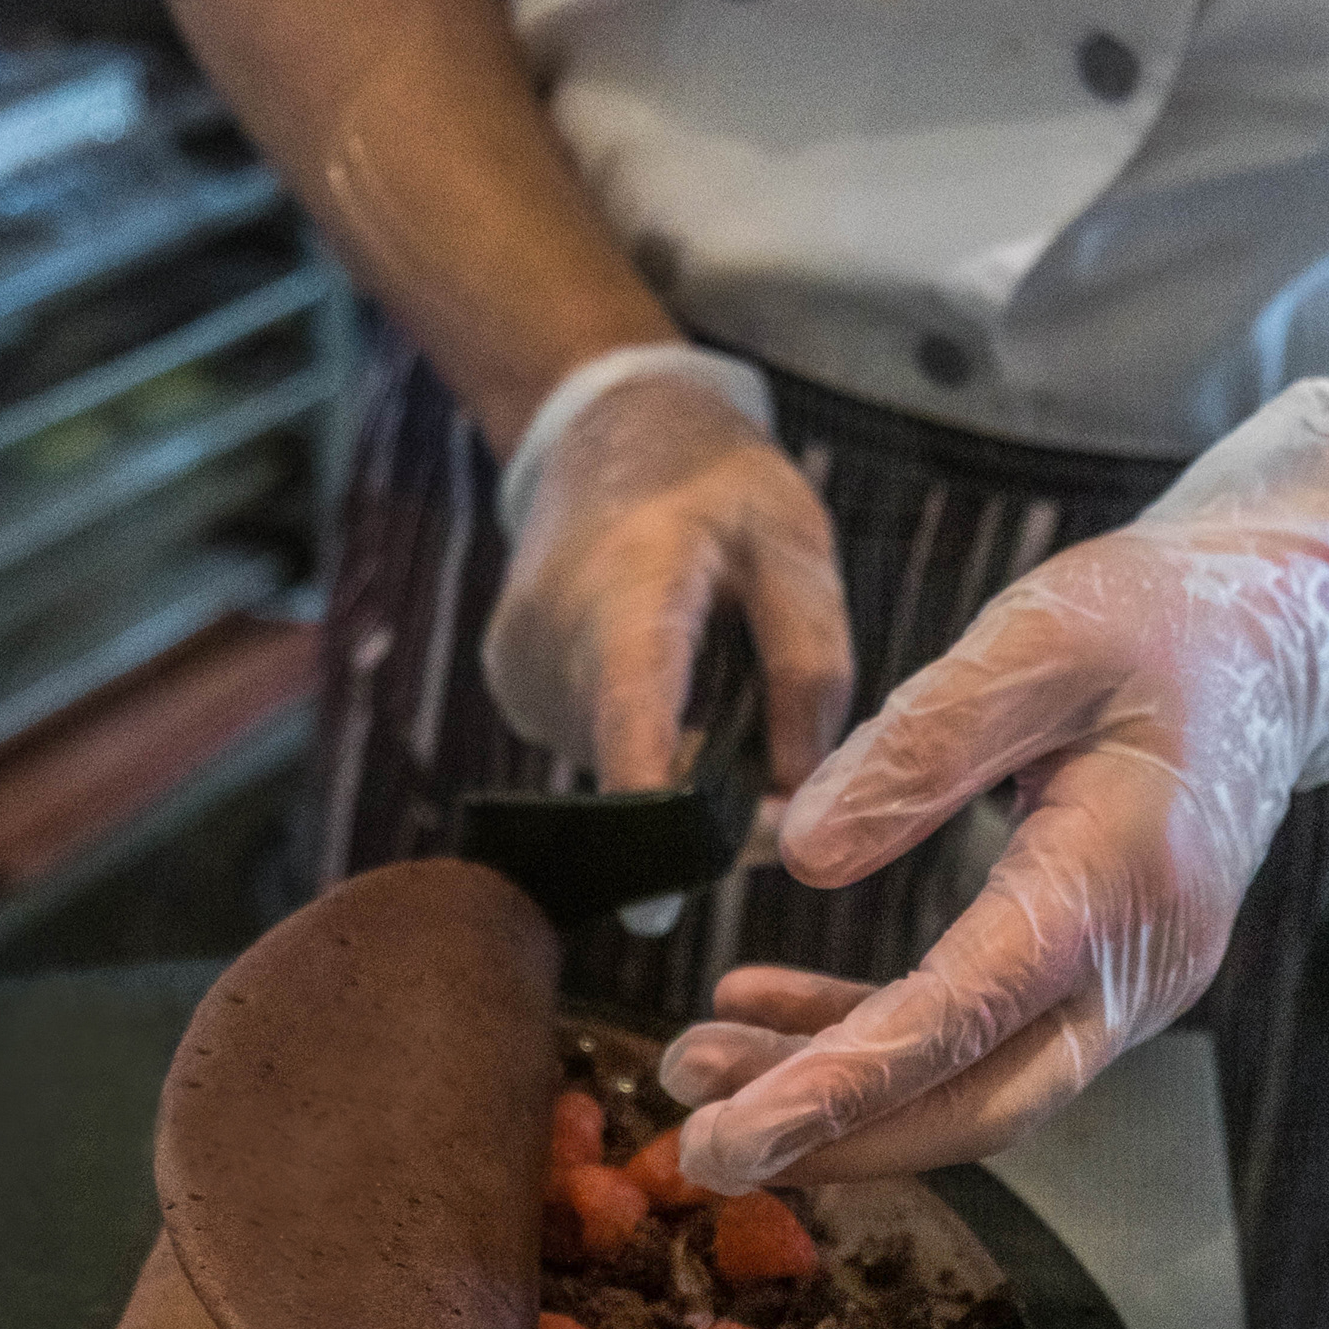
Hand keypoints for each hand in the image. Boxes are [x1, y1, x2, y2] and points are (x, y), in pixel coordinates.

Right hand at [481, 368, 853, 792]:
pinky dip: (650, 750)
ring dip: (686, 767)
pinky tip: (670, 686)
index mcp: (628, 586)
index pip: (631, 711)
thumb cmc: (713, 489)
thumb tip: (793, 791)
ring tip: (714, 683)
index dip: (652, 802)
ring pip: (621, 774)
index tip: (666, 890)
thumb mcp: (794, 545)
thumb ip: (811, 665)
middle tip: (784, 772)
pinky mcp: (517, 698)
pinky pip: (598, 756)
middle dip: (720, 799)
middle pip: (638, 769)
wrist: (608, 438)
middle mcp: (553, 642)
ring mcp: (522, 677)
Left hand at [660, 378, 1328, 1189]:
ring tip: (698, 1064)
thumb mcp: (1037, 641)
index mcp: (1120, 881)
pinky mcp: (1086, 972)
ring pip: (965, 1081)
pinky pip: (969, 1035)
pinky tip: (760, 1003)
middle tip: (699, 1146)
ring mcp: (1119, 984)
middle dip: (832, 1136)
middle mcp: (1134, 966)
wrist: (1275, 637)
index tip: (731, 1131)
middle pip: (974, 1102)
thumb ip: (918, 748)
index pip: (965, 1016)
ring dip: (833, 1091)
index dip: (841, 1085)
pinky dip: (864, 1033)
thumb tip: (800, 855)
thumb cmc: (1159, 622)